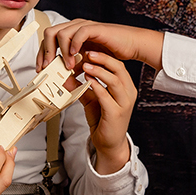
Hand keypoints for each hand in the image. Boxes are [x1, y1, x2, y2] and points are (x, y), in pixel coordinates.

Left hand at [39, 19, 163, 71]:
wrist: (130, 44)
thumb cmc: (111, 53)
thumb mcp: (87, 63)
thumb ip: (75, 67)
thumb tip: (61, 77)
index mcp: (71, 34)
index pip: (48, 40)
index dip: (41, 54)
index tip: (40, 69)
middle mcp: (75, 27)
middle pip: (49, 34)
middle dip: (45, 52)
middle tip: (47, 68)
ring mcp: (84, 26)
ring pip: (61, 32)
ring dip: (60, 51)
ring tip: (65, 66)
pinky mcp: (95, 28)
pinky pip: (79, 33)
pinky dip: (74, 45)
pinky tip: (74, 56)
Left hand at [76, 49, 136, 173]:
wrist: (109, 143)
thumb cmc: (103, 120)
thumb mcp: (92, 100)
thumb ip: (82, 87)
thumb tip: (66, 76)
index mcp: (125, 88)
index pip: (118, 66)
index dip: (104, 57)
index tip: (89, 51)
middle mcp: (128, 93)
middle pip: (119, 69)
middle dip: (103, 59)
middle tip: (88, 53)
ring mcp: (124, 104)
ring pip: (114, 81)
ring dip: (99, 71)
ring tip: (86, 65)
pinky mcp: (116, 114)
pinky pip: (107, 96)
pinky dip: (97, 87)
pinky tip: (88, 81)